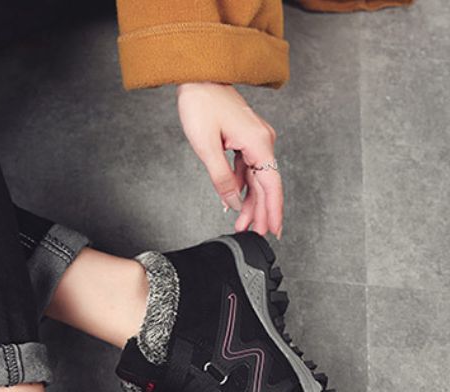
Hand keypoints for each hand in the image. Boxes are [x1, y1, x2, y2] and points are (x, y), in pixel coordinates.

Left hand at [176, 82, 281, 238]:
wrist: (197, 76)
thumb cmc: (201, 105)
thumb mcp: (207, 148)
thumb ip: (221, 178)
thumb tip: (233, 202)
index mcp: (259, 142)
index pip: (271, 185)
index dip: (273, 210)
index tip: (274, 230)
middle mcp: (263, 141)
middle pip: (266, 185)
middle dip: (260, 212)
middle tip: (254, 235)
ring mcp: (255, 139)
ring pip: (256, 179)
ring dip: (250, 202)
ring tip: (241, 225)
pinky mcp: (245, 139)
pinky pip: (248, 169)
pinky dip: (241, 186)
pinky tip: (234, 202)